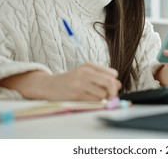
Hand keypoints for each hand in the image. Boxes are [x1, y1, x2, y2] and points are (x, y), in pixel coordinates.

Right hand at [0, 64, 120, 100]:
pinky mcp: (77, 94)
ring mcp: (80, 83)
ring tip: (96, 97)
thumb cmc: (70, 80)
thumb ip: (102, 77)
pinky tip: (90, 100)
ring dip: (103, 98)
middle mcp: (85, 72)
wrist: (49, 85)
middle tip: (111, 97)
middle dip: (113, 92)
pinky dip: (96, 102)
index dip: (114, 83)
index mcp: (89, 66)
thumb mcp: (85, 74)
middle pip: (109, 83)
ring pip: (103, 93)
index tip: (111, 88)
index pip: (111, 74)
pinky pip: (94, 100)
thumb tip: (118, 85)